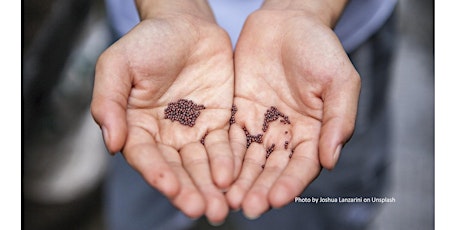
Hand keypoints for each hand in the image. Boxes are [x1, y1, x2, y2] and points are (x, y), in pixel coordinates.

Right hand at [91, 2, 233, 222]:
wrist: (185, 24)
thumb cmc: (147, 41)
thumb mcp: (117, 65)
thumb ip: (108, 102)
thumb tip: (111, 143)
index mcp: (137, 126)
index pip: (146, 157)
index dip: (157, 173)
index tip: (169, 187)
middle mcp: (165, 135)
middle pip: (177, 169)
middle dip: (190, 190)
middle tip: (204, 210)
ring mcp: (193, 131)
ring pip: (202, 165)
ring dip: (211, 186)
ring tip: (221, 207)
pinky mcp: (218, 123)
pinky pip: (224, 146)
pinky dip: (229, 162)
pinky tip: (234, 178)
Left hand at [226, 6, 360, 218]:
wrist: (288, 21)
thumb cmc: (320, 47)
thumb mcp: (340, 80)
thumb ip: (340, 119)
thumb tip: (332, 160)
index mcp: (313, 132)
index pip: (302, 166)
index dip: (290, 184)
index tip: (276, 199)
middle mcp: (285, 135)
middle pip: (272, 169)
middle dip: (260, 189)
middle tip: (247, 207)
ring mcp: (260, 125)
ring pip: (248, 160)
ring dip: (239, 180)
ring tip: (227, 198)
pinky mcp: (237, 113)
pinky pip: (228, 138)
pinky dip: (222, 156)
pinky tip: (214, 171)